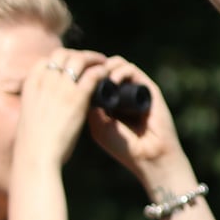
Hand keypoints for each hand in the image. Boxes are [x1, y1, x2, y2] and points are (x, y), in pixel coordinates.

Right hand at [16, 49, 107, 169]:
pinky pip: (94, 75)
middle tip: (93, 61)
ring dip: (94, 59)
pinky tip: (110, 74)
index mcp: (30, 85)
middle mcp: (44, 81)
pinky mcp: (77, 97)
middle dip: (79, 55)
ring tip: (105, 64)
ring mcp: (60, 87)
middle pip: (63, 54)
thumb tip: (47, 106)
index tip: (73, 64)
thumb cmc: (33, 142)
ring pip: (80, 60)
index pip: (46, 60)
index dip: (62, 59)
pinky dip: (103, 71)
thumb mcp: (30, 115)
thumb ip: (39, 104)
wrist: (36, 154)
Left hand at [84, 58, 184, 183]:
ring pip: (117, 64)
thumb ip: (90, 103)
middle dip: (91, 67)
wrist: (147, 155)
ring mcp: (135, 89)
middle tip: (83, 74)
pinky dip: (119, 70)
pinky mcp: (148, 88)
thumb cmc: (122, 146)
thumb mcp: (98, 125)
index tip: (71, 77)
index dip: (82, 72)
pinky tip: (112, 80)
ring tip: (98, 78)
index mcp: (108, 101)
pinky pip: (131, 69)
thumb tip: (79, 80)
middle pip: (104, 67)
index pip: (93, 77)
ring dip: (104, 66)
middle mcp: (122, 92)